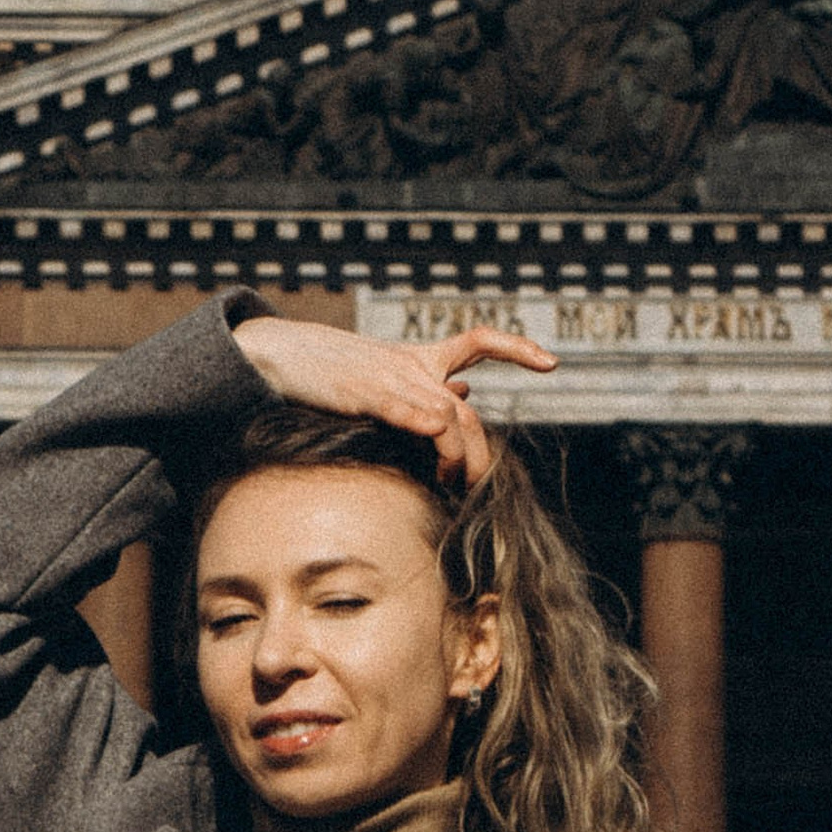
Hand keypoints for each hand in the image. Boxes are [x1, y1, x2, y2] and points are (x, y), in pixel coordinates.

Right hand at [233, 315, 555, 489]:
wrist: (280, 352)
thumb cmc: (328, 371)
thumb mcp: (385, 374)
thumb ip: (426, 386)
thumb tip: (465, 393)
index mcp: (419, 360)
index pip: (479, 341)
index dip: (517, 349)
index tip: (550, 364)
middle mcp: (414, 368)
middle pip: (468, 414)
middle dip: (481, 457)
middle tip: (479, 489)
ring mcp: (394, 379)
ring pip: (450, 419)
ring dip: (459, 459)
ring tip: (452, 486)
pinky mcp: (368, 392)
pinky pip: (411, 410)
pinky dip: (431, 429)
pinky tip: (437, 451)